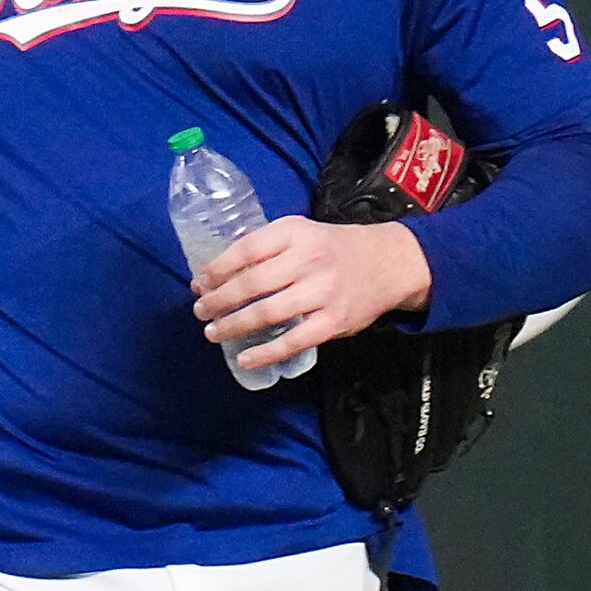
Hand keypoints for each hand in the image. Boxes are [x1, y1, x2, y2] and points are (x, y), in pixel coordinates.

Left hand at [192, 215, 432, 371]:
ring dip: (234, 325)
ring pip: (268, 312)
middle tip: (200, 311)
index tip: (199, 284)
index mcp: (294, 234)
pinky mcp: (335, 321)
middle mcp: (308, 261)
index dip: (217, 270)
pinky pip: (295, 341)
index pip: (245, 250)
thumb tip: (218, 272)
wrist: (391, 261)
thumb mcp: (300, 232)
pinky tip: (245, 357)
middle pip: (251, 283)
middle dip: (218, 300)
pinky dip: (267, 352)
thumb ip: (265, 246)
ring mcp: (323, 292)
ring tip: (213, 332)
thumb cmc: (333, 247)